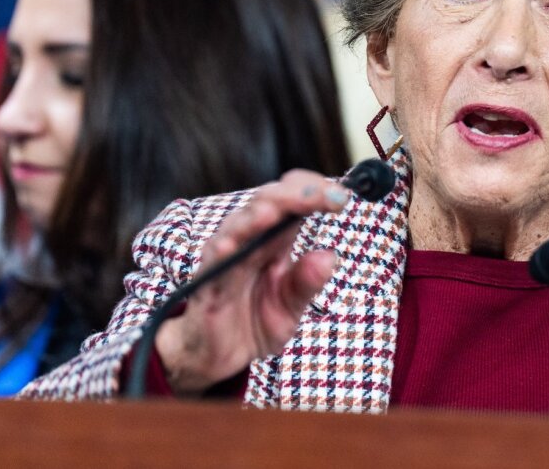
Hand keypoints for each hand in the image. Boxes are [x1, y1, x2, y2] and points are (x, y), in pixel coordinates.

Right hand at [154, 170, 349, 395]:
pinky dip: (221, 251)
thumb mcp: (290, 307)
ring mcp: (226, 257)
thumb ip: (306, 283)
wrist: (218, 356)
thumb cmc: (253, 322)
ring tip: (273, 212)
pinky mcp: (207, 281)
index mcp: (275, 240)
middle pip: (269, 202)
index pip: (293, 200)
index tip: (341, 197)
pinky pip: (212, 263)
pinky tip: (230, 246)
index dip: (315, 192)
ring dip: (256, 216)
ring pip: (239, 225)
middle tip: (322, 196)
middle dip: (296, 195)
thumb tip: (329, 256)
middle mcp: (250, 240)